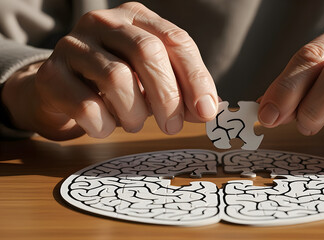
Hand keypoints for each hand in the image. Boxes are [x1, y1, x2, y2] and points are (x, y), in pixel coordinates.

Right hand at [2, 2, 217, 139]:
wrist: (61, 88)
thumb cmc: (115, 83)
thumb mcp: (151, 80)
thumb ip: (181, 91)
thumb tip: (210, 110)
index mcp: (137, 18)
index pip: (176, 40)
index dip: (196, 78)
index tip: (206, 111)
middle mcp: (105, 22)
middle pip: (147, 52)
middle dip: (167, 96)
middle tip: (173, 127)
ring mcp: (74, 44)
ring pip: (117, 78)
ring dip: (134, 113)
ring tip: (134, 123)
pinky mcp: (51, 74)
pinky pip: (86, 106)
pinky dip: (105, 125)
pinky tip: (106, 126)